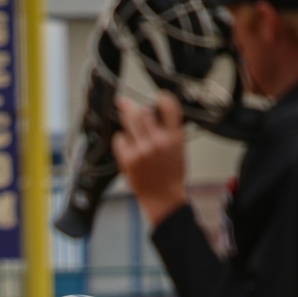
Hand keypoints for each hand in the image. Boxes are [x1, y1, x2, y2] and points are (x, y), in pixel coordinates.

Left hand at [113, 93, 186, 228]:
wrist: (163, 198)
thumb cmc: (170, 174)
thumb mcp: (178, 148)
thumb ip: (170, 130)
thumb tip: (155, 109)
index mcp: (175, 137)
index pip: (168, 105)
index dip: (161, 98)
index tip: (156, 98)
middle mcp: (159, 141)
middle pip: (143, 111)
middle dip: (135, 109)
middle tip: (128, 106)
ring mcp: (143, 150)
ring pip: (129, 120)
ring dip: (126, 119)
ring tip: (125, 120)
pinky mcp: (129, 160)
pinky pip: (119, 139)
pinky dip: (120, 139)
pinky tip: (126, 144)